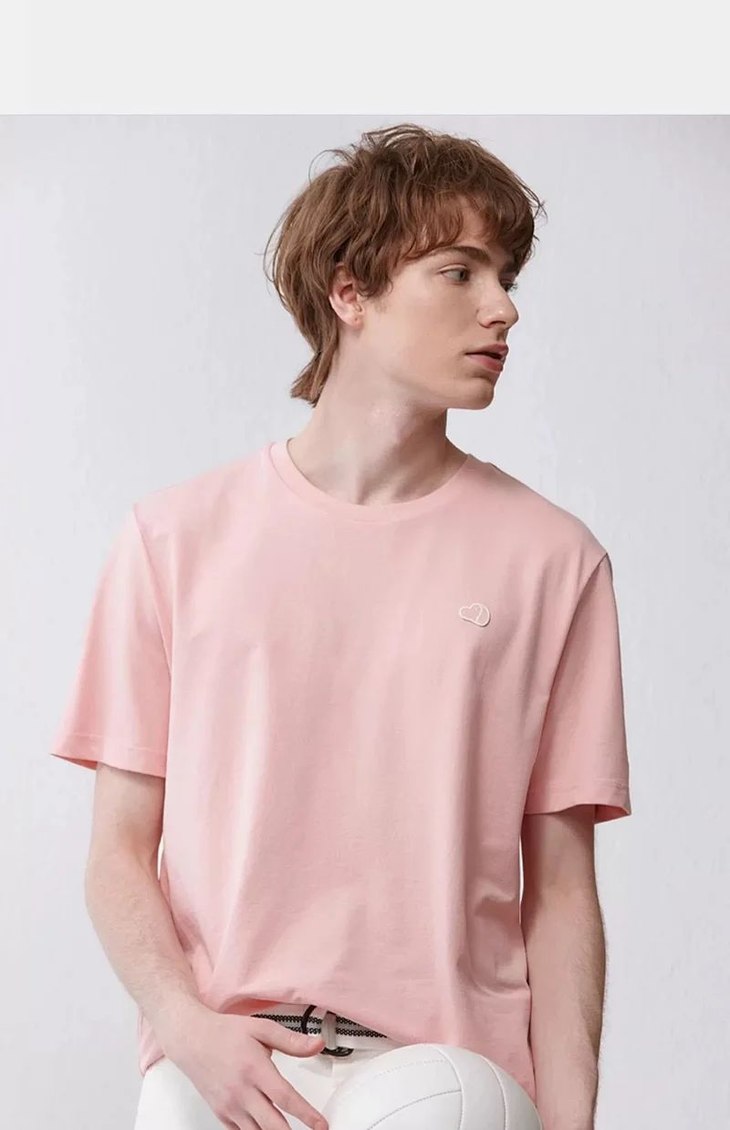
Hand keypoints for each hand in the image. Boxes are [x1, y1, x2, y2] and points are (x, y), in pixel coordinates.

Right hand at [164, 1003, 328, 1129]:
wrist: (191, 1039)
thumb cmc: (225, 1033)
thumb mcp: (261, 1028)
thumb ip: (291, 1041)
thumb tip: (317, 1045)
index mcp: (255, 1068)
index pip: (285, 1097)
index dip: (306, 1114)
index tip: (321, 1124)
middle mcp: (241, 1091)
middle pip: (271, 1125)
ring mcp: (230, 1106)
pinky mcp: (221, 1114)